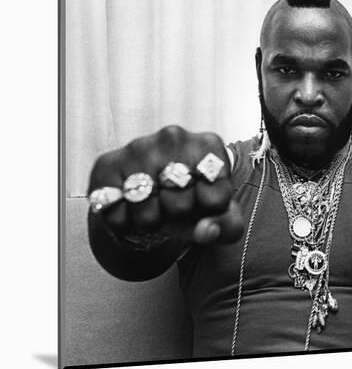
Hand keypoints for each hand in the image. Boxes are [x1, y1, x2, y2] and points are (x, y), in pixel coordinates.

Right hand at [88, 125, 243, 247]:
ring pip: (147, 214)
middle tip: (175, 202)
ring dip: (152, 222)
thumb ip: (226, 226)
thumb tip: (206, 231)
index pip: (216, 200)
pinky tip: (132, 206)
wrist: (152, 183)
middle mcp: (173, 137)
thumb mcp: (220, 211)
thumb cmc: (192, 195)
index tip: (203, 198)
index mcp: (208, 144)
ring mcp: (138, 147)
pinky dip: (125, 223)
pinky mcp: (107, 164)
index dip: (209, 212)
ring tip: (154, 204)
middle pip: (180, 206)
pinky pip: (117, 216)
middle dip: (179, 216)